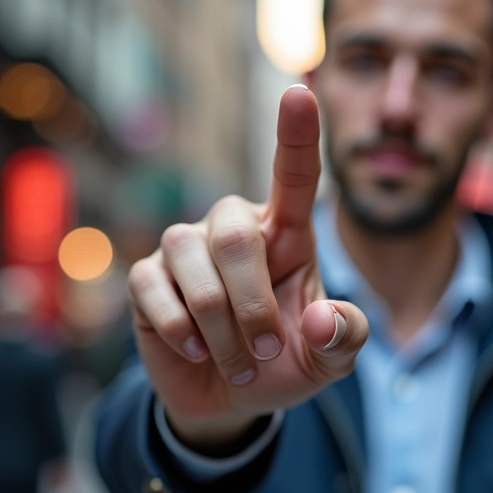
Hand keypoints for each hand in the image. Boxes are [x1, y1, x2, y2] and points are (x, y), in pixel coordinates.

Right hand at [128, 85, 368, 451]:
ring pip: (189, 253)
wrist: (229, 399)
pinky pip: (152, 284)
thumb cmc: (281, 363)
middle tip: (265, 353)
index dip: (296, 136)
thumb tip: (322, 320)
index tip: (300, 93)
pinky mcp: (149, 278)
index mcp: (285, 236)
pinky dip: (178, 326)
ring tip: (237, 362)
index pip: (293, 177)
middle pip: (234, 231)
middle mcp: (233, 230)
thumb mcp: (328, 359)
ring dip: (217, 322)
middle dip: (251, 302)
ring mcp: (186, 250)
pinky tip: (195, 348)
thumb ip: (344, 337)